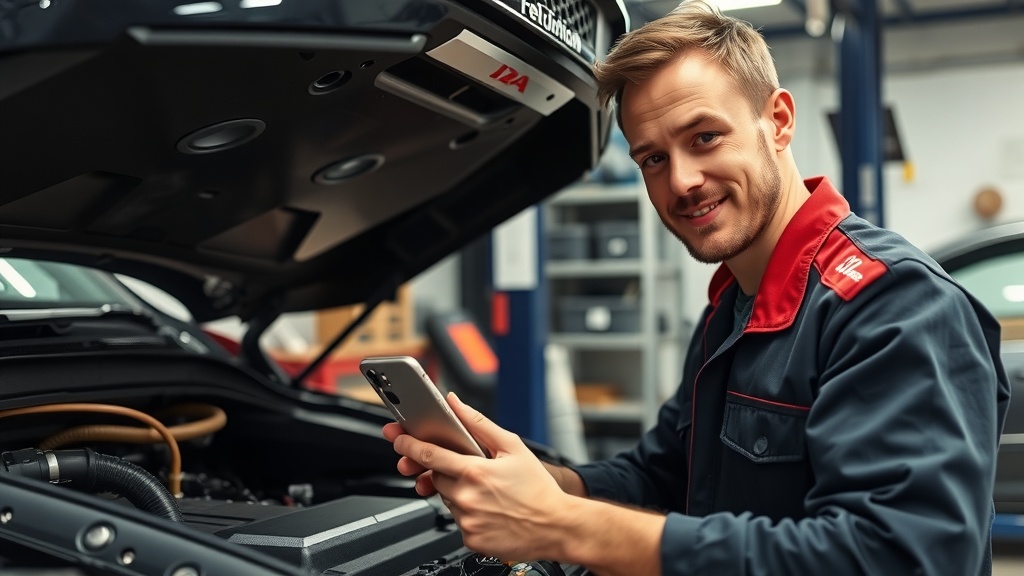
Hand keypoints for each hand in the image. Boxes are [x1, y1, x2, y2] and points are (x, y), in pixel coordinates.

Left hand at [386, 392, 572, 560]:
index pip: (428, 455)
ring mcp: (467, 521)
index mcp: (474, 471)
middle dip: (446, 471)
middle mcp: (466, 497)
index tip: (398, 439)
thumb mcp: (512, 447)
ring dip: (460, 493)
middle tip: (470, 471)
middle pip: (437, 478)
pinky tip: (490, 510)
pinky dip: (469, 514)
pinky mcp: (470, 539)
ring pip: (448, 500)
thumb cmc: (538, 488)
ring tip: (489, 493)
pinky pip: (458, 521)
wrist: (557, 526)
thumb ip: (478, 423)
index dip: (409, 445)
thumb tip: (455, 403)